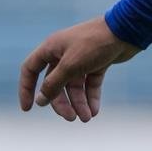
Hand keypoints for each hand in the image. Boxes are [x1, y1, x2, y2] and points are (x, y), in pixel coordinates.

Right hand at [19, 16, 139, 121]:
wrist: (125, 32)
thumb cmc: (94, 44)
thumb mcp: (70, 66)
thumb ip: (53, 84)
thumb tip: (40, 100)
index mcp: (51, 48)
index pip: (30, 69)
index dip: (26, 88)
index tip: (27, 109)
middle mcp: (63, 53)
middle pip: (55, 83)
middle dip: (62, 102)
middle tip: (71, 118)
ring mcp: (80, 58)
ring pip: (73, 86)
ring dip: (79, 103)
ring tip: (87, 117)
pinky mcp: (96, 63)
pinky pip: (89, 84)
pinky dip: (91, 97)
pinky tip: (95, 110)